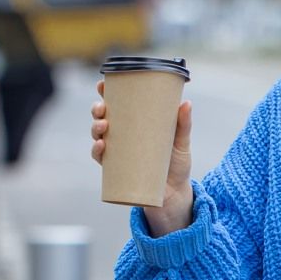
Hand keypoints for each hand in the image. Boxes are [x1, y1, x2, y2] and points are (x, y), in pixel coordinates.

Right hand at [91, 80, 195, 236]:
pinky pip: (101, 158)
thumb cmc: (177, 165)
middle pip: (104, 116)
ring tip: (103, 126)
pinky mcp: (117, 169)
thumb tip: (186, 103)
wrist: (175, 195)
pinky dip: (97, 151)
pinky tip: (101, 146)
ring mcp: (119, 151)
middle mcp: (125, 135)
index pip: (119, 103)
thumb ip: (183, 125)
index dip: (107, 92)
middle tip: (102, 109)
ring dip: (95, 128)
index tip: (103, 84)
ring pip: (98, 135)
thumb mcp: (181, 143)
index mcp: (138, 123)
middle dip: (97, 109)